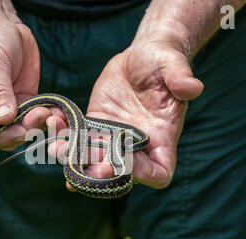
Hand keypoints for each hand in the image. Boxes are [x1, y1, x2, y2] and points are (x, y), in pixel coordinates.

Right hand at [0, 10, 52, 149]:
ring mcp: (2, 112)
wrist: (2, 24)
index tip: (14, 130)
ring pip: (18, 132)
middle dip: (19, 132)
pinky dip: (44, 118)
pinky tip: (55, 111)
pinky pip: (32, 119)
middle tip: (37, 118)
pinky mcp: (21, 106)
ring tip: (47, 113)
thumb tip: (4, 120)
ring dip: (35, 126)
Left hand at [48, 41, 202, 189]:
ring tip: (57, 150)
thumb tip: (194, 87)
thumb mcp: (173, 65)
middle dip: (101, 170)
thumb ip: (181, 78)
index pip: (159, 172)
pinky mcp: (95, 127)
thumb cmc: (163, 61)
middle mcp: (138, 147)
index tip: (125, 159)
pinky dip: (66, 141)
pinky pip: (80, 140)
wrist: (141, 57)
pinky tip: (52, 136)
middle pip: (121, 172)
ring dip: (77, 158)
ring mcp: (115, 139)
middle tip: (83, 164)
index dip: (144, 174)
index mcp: (163, 139)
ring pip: (95, 159)